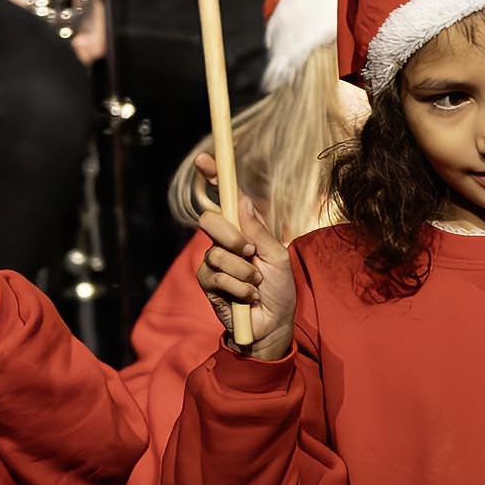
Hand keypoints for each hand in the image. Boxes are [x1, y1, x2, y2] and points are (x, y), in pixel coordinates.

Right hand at [193, 182, 294, 360]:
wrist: (273, 324)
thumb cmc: (279, 289)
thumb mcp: (276, 255)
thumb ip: (257, 229)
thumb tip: (244, 199)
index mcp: (245, 230)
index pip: (227, 199)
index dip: (215, 177)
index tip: (204, 159)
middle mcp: (225, 241)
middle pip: (210, 221)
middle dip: (230, 236)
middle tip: (248, 252)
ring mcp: (214, 261)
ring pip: (216, 253)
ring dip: (243, 272)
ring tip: (256, 285)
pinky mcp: (207, 282)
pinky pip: (216, 275)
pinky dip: (238, 288)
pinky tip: (248, 297)